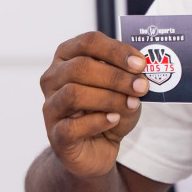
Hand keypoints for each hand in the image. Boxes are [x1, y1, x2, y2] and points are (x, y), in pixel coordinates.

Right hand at [39, 32, 151, 178]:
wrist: (96, 149)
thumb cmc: (109, 111)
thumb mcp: (124, 90)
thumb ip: (130, 79)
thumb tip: (140, 74)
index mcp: (68, 57)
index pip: (88, 42)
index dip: (116, 50)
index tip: (140, 64)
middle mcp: (53, 78)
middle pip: (80, 67)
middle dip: (115, 77)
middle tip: (141, 87)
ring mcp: (50, 106)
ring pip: (74, 93)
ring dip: (108, 98)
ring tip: (131, 104)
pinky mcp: (55, 134)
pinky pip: (72, 125)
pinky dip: (97, 121)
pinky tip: (114, 119)